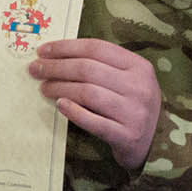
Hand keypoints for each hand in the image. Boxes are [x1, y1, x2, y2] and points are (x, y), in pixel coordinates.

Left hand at [29, 38, 161, 168]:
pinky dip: (74, 112)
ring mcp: (135, 112)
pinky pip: (94, 122)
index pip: (96, 48)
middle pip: (88, 69)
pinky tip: (60, 105)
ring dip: (60, 88)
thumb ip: (102, 65)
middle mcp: (139, 86)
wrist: (156, 143)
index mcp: (139, 66)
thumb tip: (56, 55)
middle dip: (56, 67)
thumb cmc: (132, 104)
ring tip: (44, 88)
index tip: (43, 51)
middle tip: (36, 69)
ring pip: (88, 93)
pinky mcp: (127, 136)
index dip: (66, 47)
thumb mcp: (128, 79)